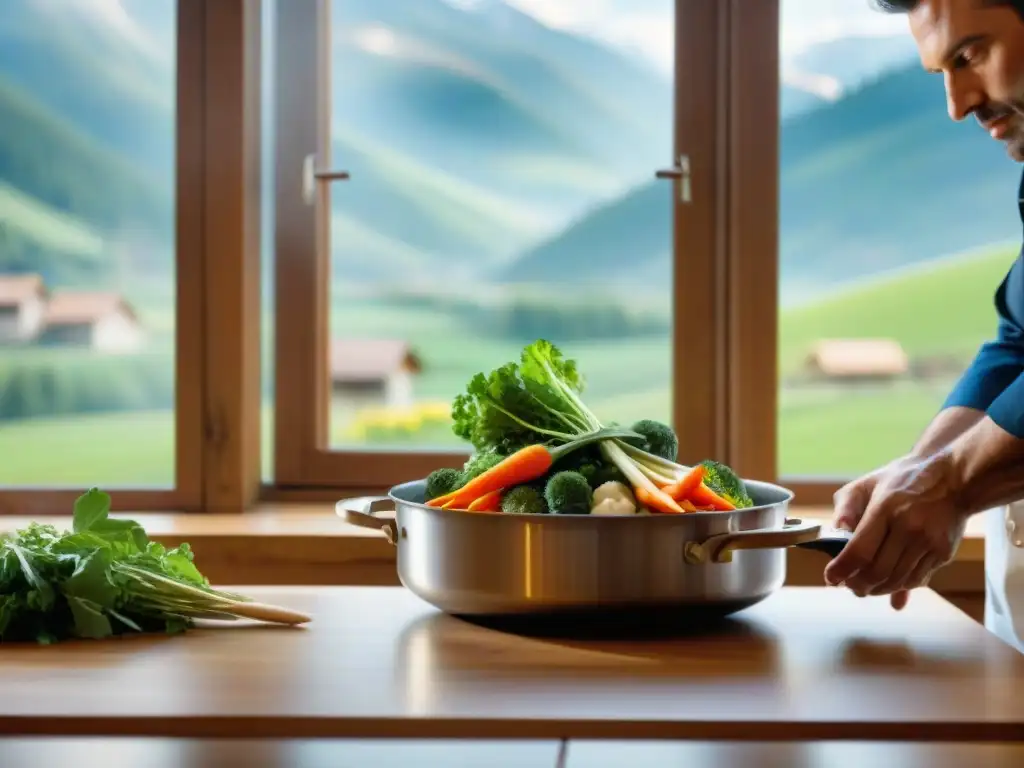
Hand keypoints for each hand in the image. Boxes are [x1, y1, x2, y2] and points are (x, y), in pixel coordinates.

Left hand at [824, 451, 967, 607]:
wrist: (953, 478)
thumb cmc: (901, 480)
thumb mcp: (866, 484)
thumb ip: (845, 509)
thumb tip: (834, 536)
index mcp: (884, 508)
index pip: (859, 551)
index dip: (842, 570)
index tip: (831, 578)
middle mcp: (909, 528)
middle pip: (878, 572)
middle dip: (858, 585)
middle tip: (848, 586)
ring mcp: (929, 542)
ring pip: (897, 581)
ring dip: (877, 590)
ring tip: (865, 588)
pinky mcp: (943, 553)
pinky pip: (917, 580)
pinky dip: (899, 586)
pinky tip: (888, 583)